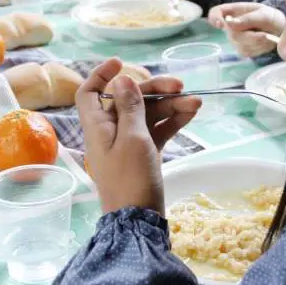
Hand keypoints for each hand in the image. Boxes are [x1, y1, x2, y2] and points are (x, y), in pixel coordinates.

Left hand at [76, 58, 200, 214]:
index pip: (89, 93)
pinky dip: (173, 121)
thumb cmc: (130, 180)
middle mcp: (110, 132)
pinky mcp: (144, 155)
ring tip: (196, 102)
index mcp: (97, 126)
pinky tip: (192, 113)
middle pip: (127, 100)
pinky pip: (157, 130)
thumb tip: (121, 79)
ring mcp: (127, 144)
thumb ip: (129, 107)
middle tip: (180, 85)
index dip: (101, 75)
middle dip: (154, 90)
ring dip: (170, 105)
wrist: (139, 222)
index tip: (120, 62)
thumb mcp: (132, 139)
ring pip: (147, 115)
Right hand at [207, 2, 285, 57]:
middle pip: (232, 34)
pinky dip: (260, 48)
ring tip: (267, 35)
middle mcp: (230, 26)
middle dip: (251, 35)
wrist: (281, 29)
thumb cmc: (271, 17)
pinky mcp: (242, 50)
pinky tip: (265, 42)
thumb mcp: (263, 14)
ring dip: (258, 42)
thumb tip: (228, 23)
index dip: (214, 18)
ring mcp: (235, 39)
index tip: (221, 24)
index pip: (215, 13)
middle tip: (265, 33)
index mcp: (233, 12)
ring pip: (241, 45)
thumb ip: (247, 19)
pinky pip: (247, 51)